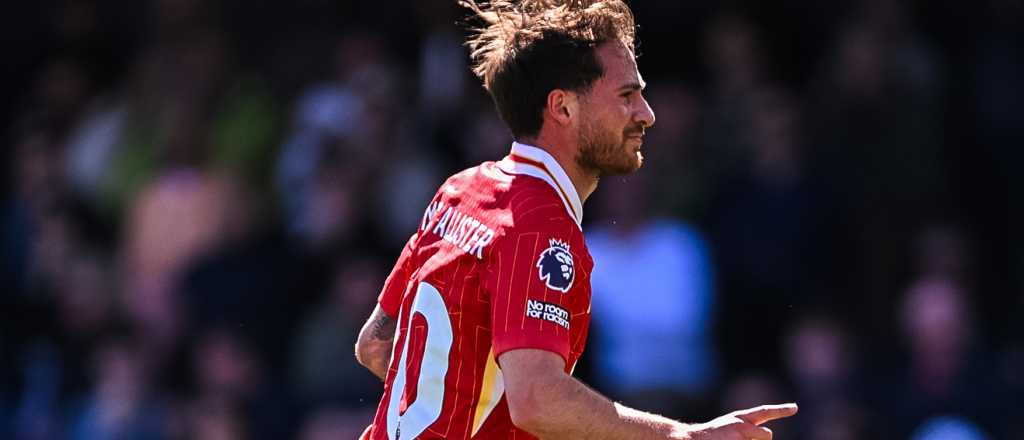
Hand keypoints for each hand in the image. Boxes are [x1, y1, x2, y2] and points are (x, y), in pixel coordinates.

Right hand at [681, 403, 797, 439]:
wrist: (690, 439)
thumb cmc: (710, 438)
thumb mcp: (729, 431)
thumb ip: (747, 432)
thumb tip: (766, 434)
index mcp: (739, 418)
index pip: (764, 412)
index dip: (780, 410)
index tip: (795, 407)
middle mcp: (742, 422)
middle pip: (767, 436)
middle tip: (738, 439)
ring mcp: (741, 432)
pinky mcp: (739, 438)